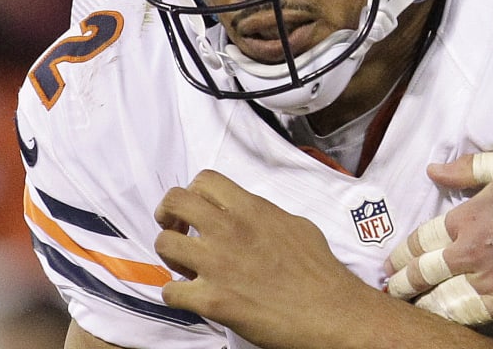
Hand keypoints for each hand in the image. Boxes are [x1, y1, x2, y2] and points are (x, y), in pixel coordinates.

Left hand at [154, 170, 390, 348]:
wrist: (329, 311)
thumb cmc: (319, 271)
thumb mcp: (297, 226)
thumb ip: (265, 216)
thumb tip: (250, 217)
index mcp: (253, 210)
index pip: (204, 180)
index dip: (194, 193)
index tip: (198, 210)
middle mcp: (230, 230)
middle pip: (174, 202)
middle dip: (168, 215)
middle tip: (178, 230)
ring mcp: (217, 265)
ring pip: (163, 243)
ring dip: (171, 256)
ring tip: (187, 267)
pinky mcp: (211, 300)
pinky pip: (170, 291)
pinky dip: (177, 295)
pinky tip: (194, 296)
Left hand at [384, 149, 492, 321]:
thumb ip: (471, 168)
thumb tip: (434, 170)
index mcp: (470, 216)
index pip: (420, 241)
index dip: (402, 254)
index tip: (394, 262)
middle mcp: (472, 250)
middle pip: (421, 273)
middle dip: (400, 283)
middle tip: (390, 289)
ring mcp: (490, 281)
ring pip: (439, 301)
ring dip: (420, 305)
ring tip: (410, 309)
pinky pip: (470, 317)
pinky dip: (451, 319)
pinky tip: (441, 320)